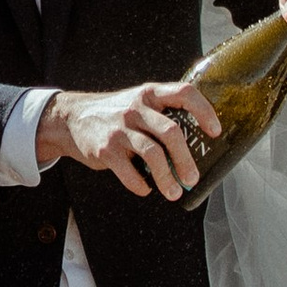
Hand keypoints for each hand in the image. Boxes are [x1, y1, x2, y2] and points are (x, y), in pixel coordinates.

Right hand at [39, 78, 221, 198]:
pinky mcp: (105, 149)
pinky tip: (146, 189)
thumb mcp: (137, 103)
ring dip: (167, 178)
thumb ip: (161, 116)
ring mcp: (119, 128)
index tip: (215, 131)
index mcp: (149, 94)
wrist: (71, 119)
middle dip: (185, 159)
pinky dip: (141, 185)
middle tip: (193, 178)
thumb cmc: (114, 114)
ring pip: (153, 155)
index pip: (184, 93)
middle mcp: (135, 108)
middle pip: (171, 132)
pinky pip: (130, 173)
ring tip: (174, 193)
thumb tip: (193, 149)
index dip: (204, 111)